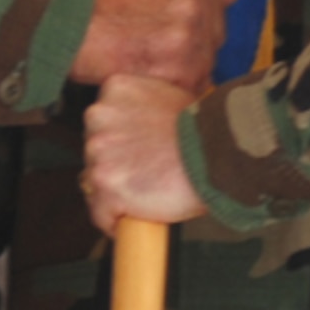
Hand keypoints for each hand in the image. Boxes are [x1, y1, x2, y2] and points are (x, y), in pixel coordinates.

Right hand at [69, 0, 237, 93]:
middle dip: (193, 44)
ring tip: (145, 65)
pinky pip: (188, 85)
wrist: (59, 17)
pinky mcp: (178, 58)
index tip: (191, 24)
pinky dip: (169, 89)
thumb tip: (201, 2)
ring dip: (181, 70)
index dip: (209, 11)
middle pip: (215, 31)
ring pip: (204, 61)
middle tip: (156, 49)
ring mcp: (189, 21)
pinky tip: (144, 79)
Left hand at [81, 75, 205, 232]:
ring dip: (114, 193)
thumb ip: (139, 105)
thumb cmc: (202, 130)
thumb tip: (132, 125)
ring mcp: (99, 150)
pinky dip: (114, 221)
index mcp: (115, 88)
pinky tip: (137, 216)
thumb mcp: (166, 95)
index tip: (135, 153)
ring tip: (146, 194)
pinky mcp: (105, 183)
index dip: (118, 142)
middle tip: (144, 173)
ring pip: (93, 184)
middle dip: (114, 165)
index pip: (100, 121)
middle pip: (93, 151)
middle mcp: (99, 115)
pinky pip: (100, 213)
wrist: (217, 154)